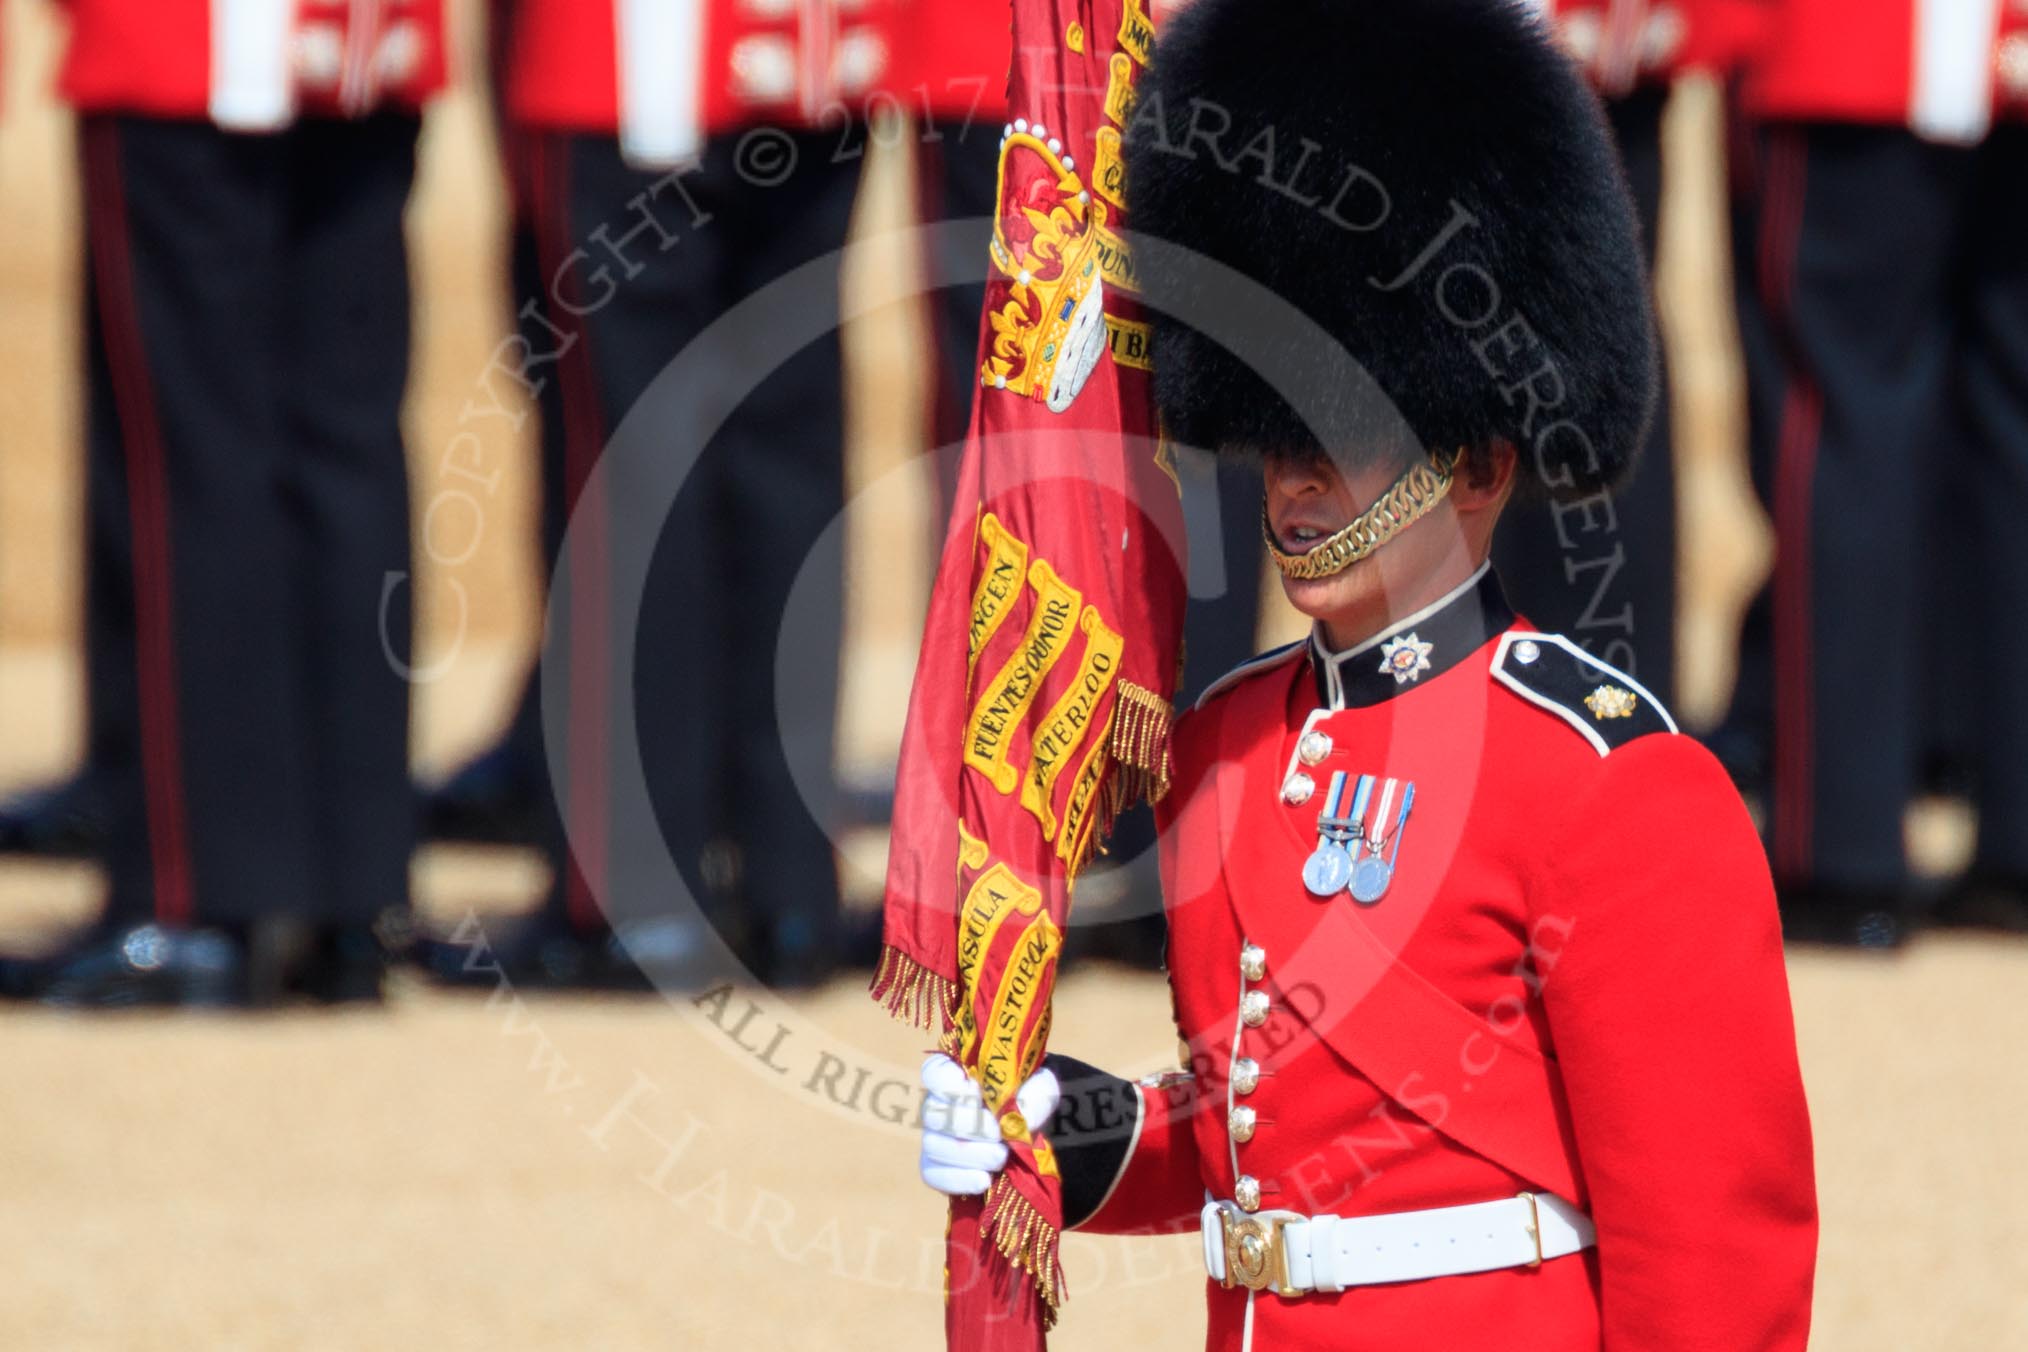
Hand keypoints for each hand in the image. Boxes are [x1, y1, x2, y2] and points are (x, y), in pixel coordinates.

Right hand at [918, 1052, 1060, 1195]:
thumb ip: (1033, 1097)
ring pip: (933, 1146)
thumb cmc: (1028, 1097)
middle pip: (933, 1114)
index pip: (934, 1072)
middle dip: (968, 1126)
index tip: (976, 1092)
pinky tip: (984, 1180)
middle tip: (998, 1134)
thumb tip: (1020, 1121)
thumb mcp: (1040, 1089)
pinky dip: (959, 1179)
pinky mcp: (937, 1167)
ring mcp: (934, 1136)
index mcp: (955, 1074)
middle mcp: (937, 1103)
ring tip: (1000, 1157)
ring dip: (968, 1154)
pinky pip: (933, 1175)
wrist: (1031, 1128)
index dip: (949, 1083)